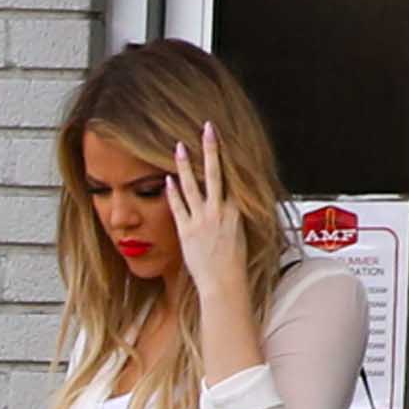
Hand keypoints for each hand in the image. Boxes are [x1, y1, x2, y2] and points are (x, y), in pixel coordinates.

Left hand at [168, 122, 245, 299]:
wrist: (224, 281)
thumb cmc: (233, 261)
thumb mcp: (241, 231)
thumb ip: (235, 213)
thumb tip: (233, 203)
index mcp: (237, 208)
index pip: (231, 175)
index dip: (225, 155)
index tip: (219, 138)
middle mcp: (220, 210)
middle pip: (215, 172)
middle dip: (211, 148)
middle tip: (208, 127)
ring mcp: (203, 219)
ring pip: (193, 185)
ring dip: (185, 164)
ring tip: (178, 146)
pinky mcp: (187, 231)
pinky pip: (178, 207)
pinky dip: (173, 192)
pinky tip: (167, 179)